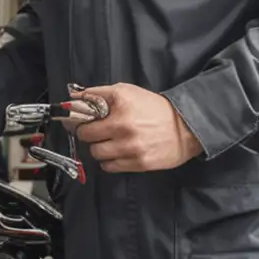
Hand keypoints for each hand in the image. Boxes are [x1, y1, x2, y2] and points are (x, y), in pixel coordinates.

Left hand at [76, 83, 202, 172]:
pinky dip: (109, 161)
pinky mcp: (138, 163)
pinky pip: (109, 167)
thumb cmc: (154, 108)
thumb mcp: (127, 91)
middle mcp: (123, 127)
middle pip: (86, 136)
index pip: (83, 114)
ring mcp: (130, 147)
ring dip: (98, 148)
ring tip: (109, 143)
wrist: (186, 127)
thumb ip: (98, 93)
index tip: (77, 120)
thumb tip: (73, 98)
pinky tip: (117, 153)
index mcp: (120, 106)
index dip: (78, 118)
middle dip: (88, 133)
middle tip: (96, 131)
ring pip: (96, 153)